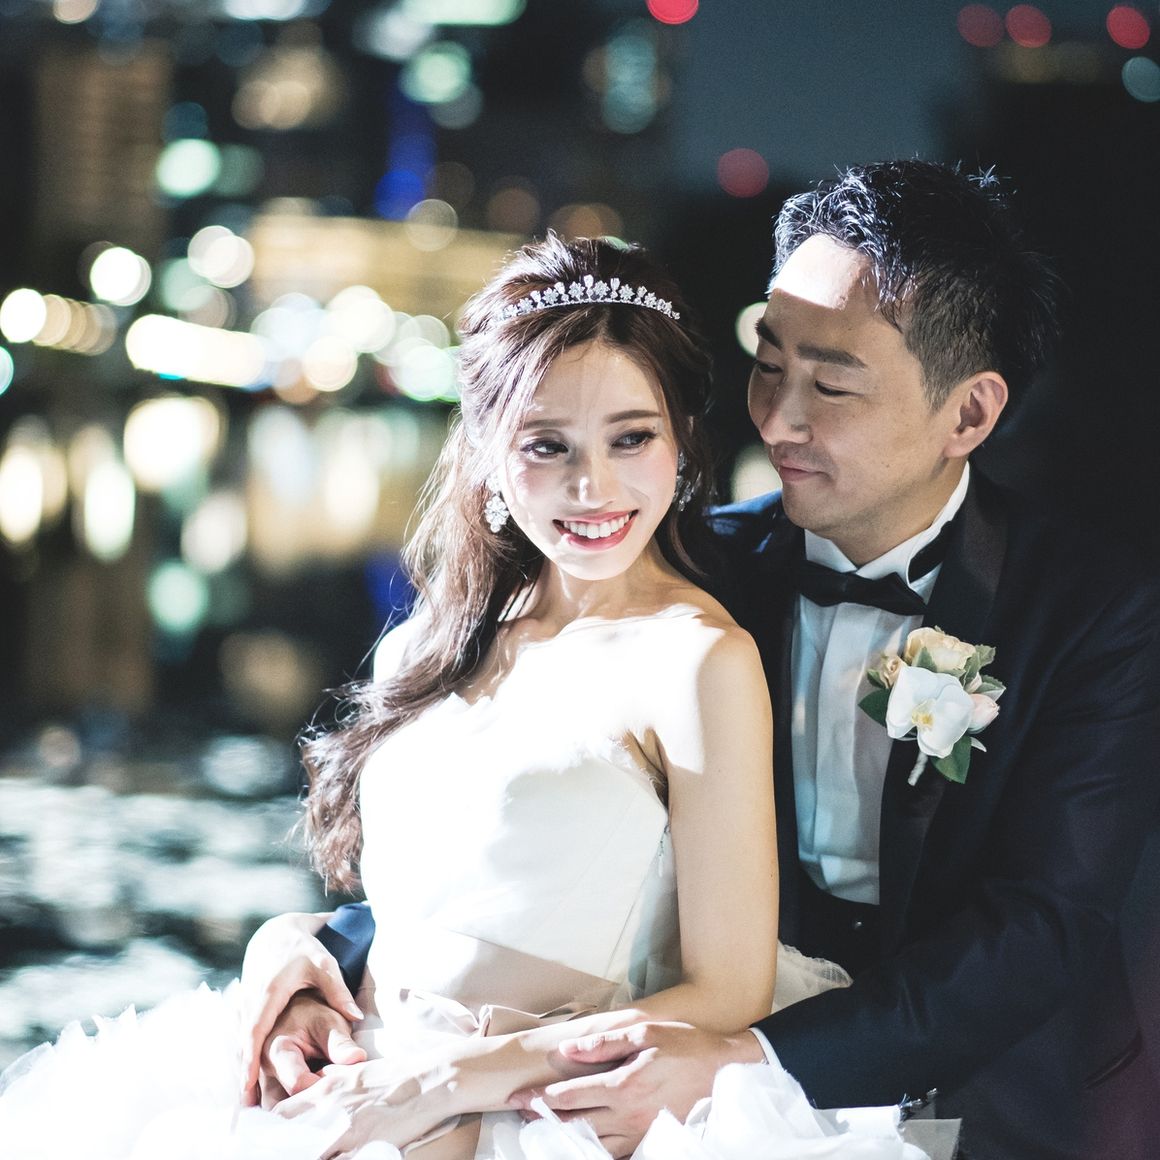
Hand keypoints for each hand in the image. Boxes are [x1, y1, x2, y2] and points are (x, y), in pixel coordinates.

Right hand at [239, 911, 363, 1103]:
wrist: (278, 933)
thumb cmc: (304, 950)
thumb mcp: (324, 965)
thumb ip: (337, 990)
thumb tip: (356, 1016)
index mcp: (269, 992)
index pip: (256, 1029)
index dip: (251, 1057)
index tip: (249, 1083)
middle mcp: (251, 999)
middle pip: (243, 1041)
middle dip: (244, 1072)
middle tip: (245, 1104)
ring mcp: (244, 1003)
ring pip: (239, 1041)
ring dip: (242, 1067)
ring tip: (245, 1101)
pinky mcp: (245, 1006)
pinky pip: (240, 1035)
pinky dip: (242, 1056)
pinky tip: (246, 1079)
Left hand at [274, 1054, 455, 1158]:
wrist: (426, 1082)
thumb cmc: (393, 1074)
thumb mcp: (354, 1069)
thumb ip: (328, 1078)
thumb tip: (311, 1083)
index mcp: (324, 1090)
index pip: (279, 1116)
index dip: (269, 1131)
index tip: (265, 1139)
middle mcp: (327, 1111)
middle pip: (286, 1140)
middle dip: (278, 1149)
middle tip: (276, 1151)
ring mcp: (343, 1133)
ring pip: (307, 1154)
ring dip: (302, 1155)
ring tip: (302, 1154)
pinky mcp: (361, 1148)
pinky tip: (332, 1158)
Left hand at [508, 1022, 763, 1158]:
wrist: (724, 1071)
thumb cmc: (684, 1045)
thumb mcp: (644, 1033)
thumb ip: (603, 1043)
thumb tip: (568, 1049)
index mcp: (623, 1085)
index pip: (570, 1097)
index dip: (540, 1099)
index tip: (518, 1097)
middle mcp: (627, 1114)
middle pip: (575, 1124)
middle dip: (543, 1120)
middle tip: (520, 1113)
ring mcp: (639, 1132)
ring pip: (591, 1145)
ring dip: (564, 1136)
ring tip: (541, 1128)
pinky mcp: (650, 1140)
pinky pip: (615, 1153)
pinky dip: (592, 1149)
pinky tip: (580, 1140)